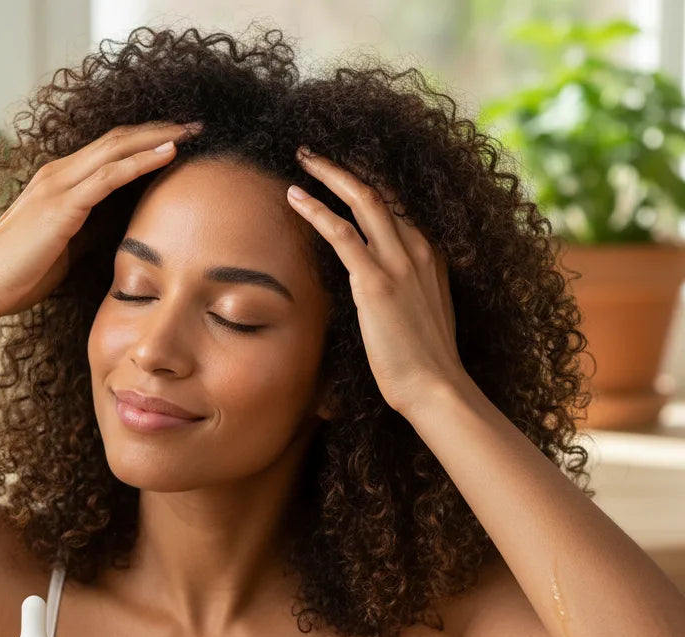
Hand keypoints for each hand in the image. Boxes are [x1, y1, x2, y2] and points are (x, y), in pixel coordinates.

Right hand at [0, 120, 202, 322]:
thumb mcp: (67, 247)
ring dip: (159, 137)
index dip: (146, 140)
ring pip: (117, 148)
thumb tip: (122, 229)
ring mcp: (59, 185)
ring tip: (194, 131)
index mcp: (60, 182)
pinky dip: (142, 161)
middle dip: (160, 129)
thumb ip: (91, 230)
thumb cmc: (22, 274)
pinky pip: (109, 175)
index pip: (110, 150)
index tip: (181, 140)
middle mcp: (59, 173)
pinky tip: (169, 154)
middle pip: (118, 138)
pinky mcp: (62, 204)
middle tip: (198, 124)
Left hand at [287, 148, 464, 414]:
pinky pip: (341, 233)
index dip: (369, 183)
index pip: (399, 205)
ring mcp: (399, 263)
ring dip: (329, 175)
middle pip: (381, 192)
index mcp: (433, 256)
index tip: (343, 172)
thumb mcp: (422, 316)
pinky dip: (316, 210)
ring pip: (363, 200)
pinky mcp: (375, 282)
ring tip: (301, 159)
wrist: (436, 387)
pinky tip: (295, 197)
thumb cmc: (425, 363)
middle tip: (313, 154)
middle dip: (345, 168)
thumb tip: (382, 297)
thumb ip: (406, 294)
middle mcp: (420, 249)